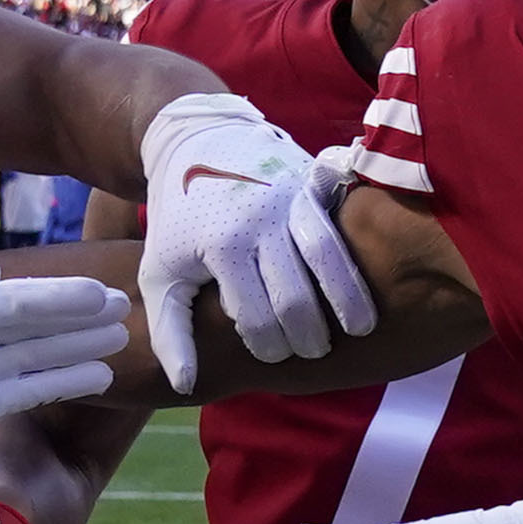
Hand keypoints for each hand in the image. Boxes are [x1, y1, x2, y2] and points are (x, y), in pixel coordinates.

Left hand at [0, 262, 128, 507]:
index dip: (58, 298)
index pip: (14, 303)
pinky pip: (30, 390)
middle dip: (78, 316)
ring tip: (121, 340)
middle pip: (33, 324)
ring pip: (37, 355)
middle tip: (126, 308)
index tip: (99, 294)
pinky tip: (97, 378)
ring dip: (78, 347)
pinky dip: (63, 382)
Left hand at [136, 90, 373, 392]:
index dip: (267, 346)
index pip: (255, 316)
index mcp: (221, 245)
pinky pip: (343, 228)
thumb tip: (187, 384)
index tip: (270, 355)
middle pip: (298, 296)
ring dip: (348, 302)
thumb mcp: (159, 270)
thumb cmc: (176, 215)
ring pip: (331, 258)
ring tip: (358, 330)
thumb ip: (169, 330)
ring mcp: (292, 198)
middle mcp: (261, 221)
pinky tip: (363, 289)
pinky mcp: (313, 183)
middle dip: (308, 334)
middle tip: (312, 351)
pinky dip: (355, 263)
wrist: (195, 139)